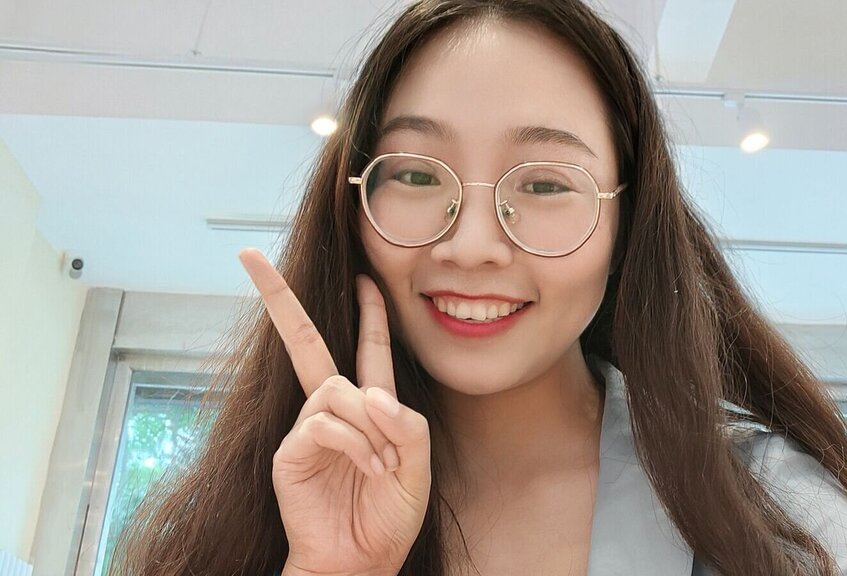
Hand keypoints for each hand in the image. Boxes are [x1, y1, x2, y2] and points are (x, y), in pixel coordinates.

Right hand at [239, 249, 430, 575]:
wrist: (360, 561)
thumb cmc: (388, 515)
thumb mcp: (417, 468)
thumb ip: (408, 427)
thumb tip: (376, 395)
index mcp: (370, 407)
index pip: (368, 347)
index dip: (368, 312)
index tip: (364, 276)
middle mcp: (334, 408)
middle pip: (308, 342)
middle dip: (279, 298)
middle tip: (249, 258)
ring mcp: (309, 427)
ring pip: (335, 388)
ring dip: (368, 424)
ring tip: (381, 464)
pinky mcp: (291, 451)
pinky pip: (323, 423)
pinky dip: (354, 443)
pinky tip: (368, 467)